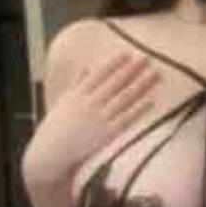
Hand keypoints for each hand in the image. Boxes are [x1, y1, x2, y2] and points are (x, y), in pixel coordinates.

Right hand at [27, 50, 160, 182]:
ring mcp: (99, 119)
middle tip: (147, 58)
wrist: (50, 153)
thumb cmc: (56, 128)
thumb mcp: (63, 102)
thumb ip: (76, 84)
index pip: (100, 74)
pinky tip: (151, 101)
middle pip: (115, 83)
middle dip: (132, 70)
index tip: (128, 53)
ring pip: (124, 98)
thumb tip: (87, 68)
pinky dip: (139, 109)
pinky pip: (126, 119)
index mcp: (78, 94)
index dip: (115, 63)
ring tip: (155, 75)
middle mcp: (89, 103)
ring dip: (141, 85)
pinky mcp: (106, 135)